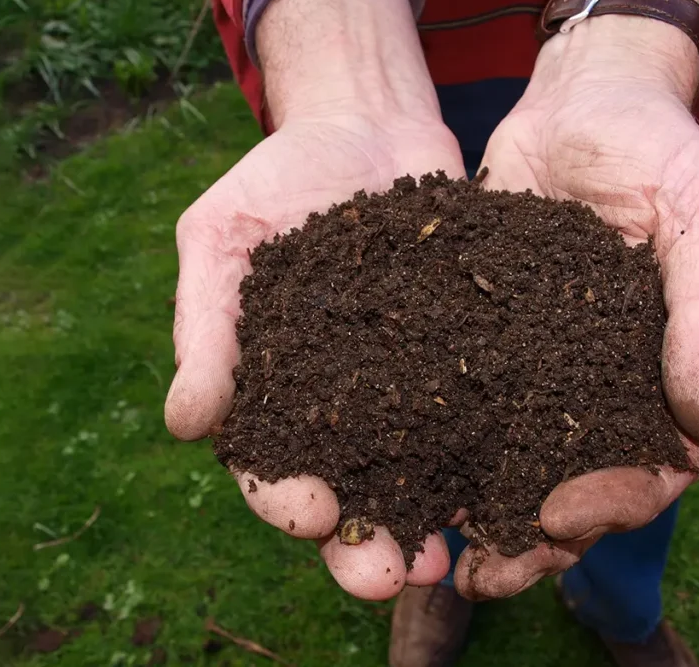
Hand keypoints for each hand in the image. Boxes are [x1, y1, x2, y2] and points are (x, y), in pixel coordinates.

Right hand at [166, 0, 466, 600]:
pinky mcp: (467, 355)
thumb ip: (206, 327)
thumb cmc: (278, 179)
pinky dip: (493, 454)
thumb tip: (185, 424)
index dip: (287, 500)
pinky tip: (514, 483)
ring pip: (421, 472)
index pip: (272, 466)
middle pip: (353, 493)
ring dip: (434, 520)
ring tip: (453, 555)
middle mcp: (346, 404)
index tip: (311, 515)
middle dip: (367, 543)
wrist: (366, 123)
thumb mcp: (223, 238)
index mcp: (276, 391)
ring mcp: (411, 384)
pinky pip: (481, 413)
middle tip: (391, 576)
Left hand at [454, 17, 698, 599]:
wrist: (582, 100)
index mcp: (666, 374)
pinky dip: (432, 445)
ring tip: (429, 551)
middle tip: (483, 573)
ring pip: (512, 461)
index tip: (560, 516)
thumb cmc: (661, 149)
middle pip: (575, 486)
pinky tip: (392, 473)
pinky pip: (460, 404)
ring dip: (477, 512)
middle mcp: (602, 385)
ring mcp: (540, 368)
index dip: (614, 503)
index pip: (654, 467)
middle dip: (533, 538)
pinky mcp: (483, 341)